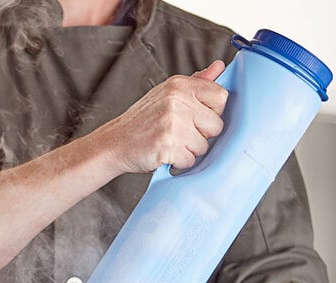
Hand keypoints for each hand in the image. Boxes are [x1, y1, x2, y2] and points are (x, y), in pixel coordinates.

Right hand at [99, 60, 227, 173]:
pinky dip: (180, 163)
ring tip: (171, 144)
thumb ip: (196, 83)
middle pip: (216, 125)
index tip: (197, 118)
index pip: (220, 96)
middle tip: (180, 134)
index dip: (212, 112)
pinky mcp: (168, 145)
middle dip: (202, 135)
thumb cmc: (142, 122)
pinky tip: (166, 154)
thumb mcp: (166, 95)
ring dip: (189, 151)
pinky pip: (190, 160)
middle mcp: (177, 100)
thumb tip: (219, 67)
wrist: (115, 143)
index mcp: (179, 85)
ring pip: (204, 146)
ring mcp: (172, 123)